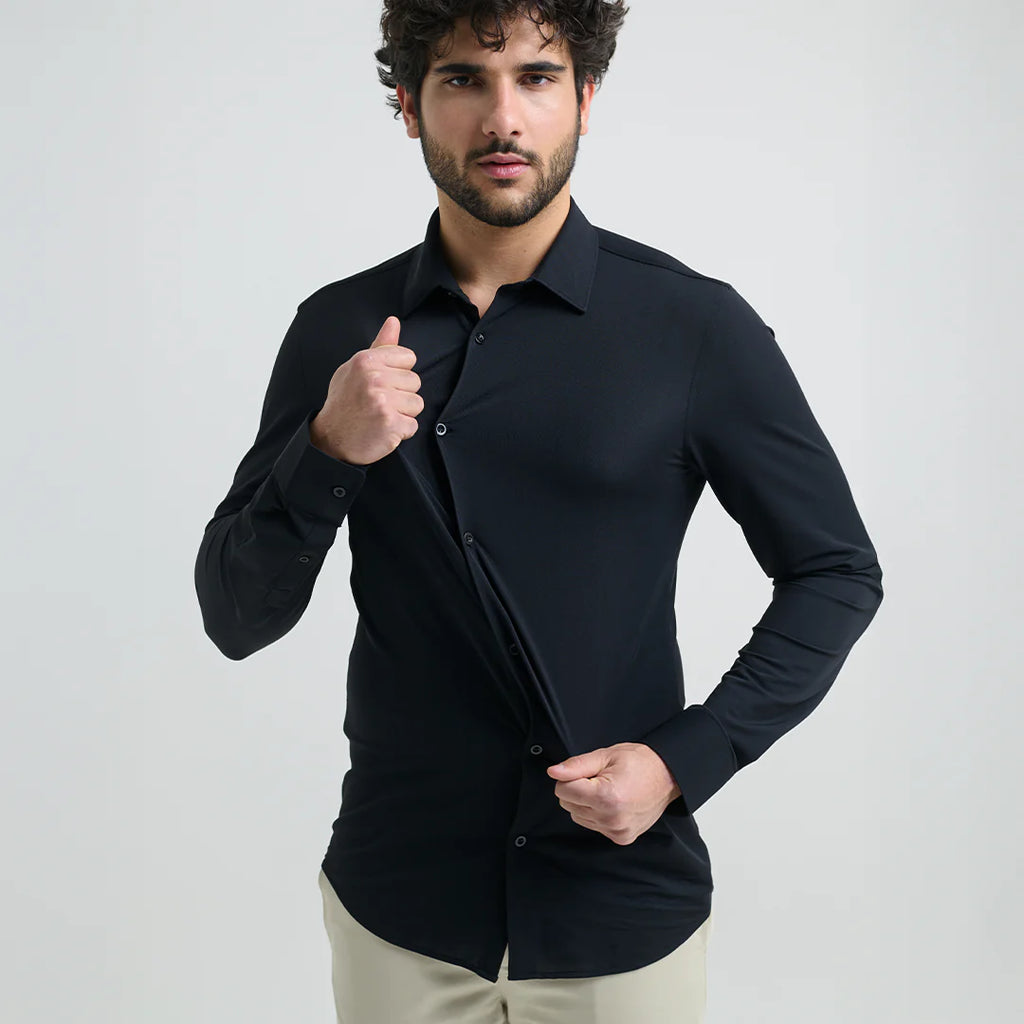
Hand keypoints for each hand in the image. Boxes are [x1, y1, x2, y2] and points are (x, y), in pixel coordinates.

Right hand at [310, 315, 422, 465]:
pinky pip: (413, 425)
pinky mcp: (390, 424)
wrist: (331, 438)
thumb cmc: (345, 401)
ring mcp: (383, 401)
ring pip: (417, 404)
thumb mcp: (356, 368)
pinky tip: (382, 430)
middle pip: (415, 381)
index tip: (382, 383)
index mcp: (366, 360)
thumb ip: (380, 346)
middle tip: (379, 403)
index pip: (408, 357)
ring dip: (403, 414)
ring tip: (381, 416)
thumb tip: (394, 322)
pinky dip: (401, 432)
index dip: (398, 373)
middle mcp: (374, 378)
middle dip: (402, 395)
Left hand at [546, 742, 682, 844]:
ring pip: (577, 816)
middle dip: (577, 790)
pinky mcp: (621, 838)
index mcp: (605, 796)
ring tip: (608, 790)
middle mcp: (611, 818)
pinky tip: (613, 802)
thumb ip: (576, 765)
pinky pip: (592, 825)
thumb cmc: (639, 762)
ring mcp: (617, 831)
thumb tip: (553, 772)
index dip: (570, 777)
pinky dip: (596, 814)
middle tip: (600, 779)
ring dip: (586, 803)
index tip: (588, 771)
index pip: (562, 790)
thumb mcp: (605, 755)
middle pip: (567, 804)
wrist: (668, 776)